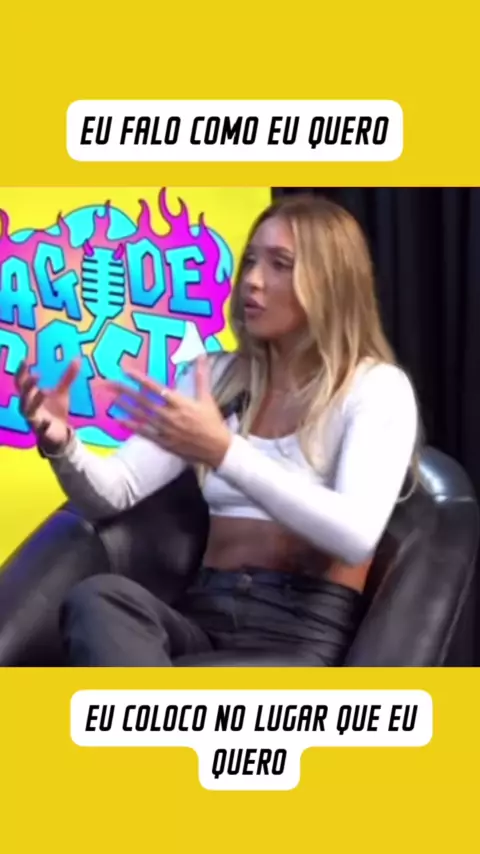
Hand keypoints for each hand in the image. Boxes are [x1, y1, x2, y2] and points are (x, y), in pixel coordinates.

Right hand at [14, 359, 79, 452]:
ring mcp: (34, 420)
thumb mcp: (62, 392)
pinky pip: (40, 430)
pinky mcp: (41, 433)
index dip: (21, 372)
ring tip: (44, 391)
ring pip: (28, 411)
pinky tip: (48, 421)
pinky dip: (43, 426)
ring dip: (35, 401)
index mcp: (31, 396)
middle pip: (23, 395)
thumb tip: (78, 359)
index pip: (22, 382)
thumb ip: (68, 377)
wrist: (59, 434)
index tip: (25, 359)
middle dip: (27, 385)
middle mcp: (29, 407)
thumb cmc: (56, 411)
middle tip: (36, 375)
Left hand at [108, 356, 231, 467]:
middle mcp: (170, 415)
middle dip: (124, 390)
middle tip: (108, 382)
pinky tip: (119, 420)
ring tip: (110, 397)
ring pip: (140, 415)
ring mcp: (165, 429)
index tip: (126, 370)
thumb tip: (201, 355)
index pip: (155, 387)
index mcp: (180, 402)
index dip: (139, 378)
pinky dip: (131, 426)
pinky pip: (144, 432)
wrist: (216, 448)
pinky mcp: (163, 441)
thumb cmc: (212, 422)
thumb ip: (201, 376)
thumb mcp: (207, 398)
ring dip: (124, 406)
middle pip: (142, 400)